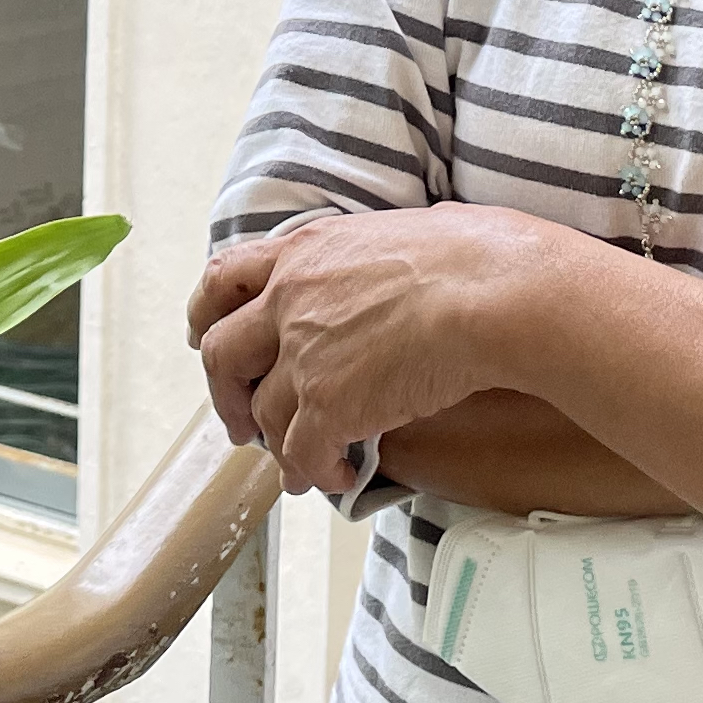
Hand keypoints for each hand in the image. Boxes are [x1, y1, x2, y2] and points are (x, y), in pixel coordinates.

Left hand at [187, 205, 572, 496]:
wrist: (496, 294)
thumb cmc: (481, 255)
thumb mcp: (414, 227)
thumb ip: (391, 248)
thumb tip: (431, 239)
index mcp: (306, 250)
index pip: (225, 277)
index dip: (207, 313)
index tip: (205, 336)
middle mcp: (290, 299)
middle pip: (222, 354)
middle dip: (226, 395)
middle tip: (240, 423)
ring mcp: (304, 354)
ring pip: (263, 414)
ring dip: (278, 445)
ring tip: (301, 466)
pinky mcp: (328, 405)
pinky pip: (301, 453)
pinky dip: (314, 471)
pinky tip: (339, 474)